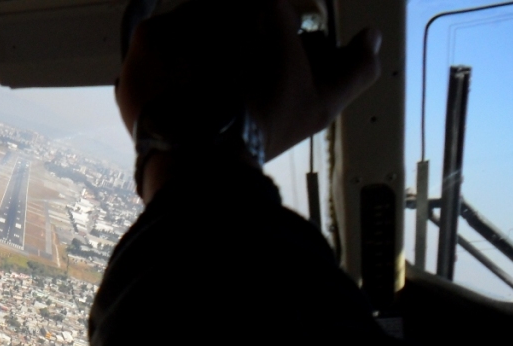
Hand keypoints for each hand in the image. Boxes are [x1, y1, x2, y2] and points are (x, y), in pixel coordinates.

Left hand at [116, 0, 380, 164]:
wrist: (199, 164)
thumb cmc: (261, 130)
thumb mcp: (319, 103)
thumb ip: (355, 67)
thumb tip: (370, 40)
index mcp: (261, 3)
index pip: (270, 8)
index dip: (273, 33)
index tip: (269, 57)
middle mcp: (214, 2)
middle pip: (228, 12)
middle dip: (233, 40)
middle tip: (236, 78)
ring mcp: (173, 21)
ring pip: (191, 26)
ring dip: (198, 50)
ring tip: (206, 90)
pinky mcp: (142, 46)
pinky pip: (157, 46)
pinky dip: (167, 66)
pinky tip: (182, 92)